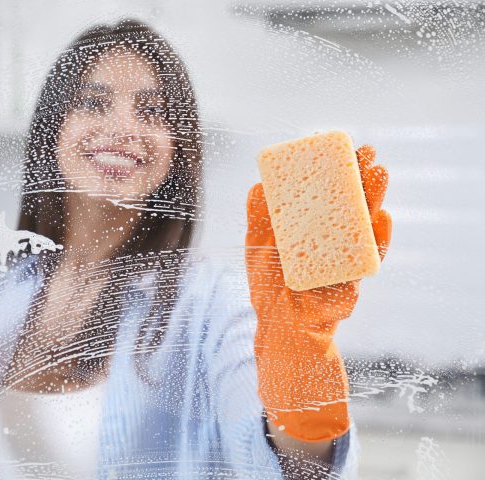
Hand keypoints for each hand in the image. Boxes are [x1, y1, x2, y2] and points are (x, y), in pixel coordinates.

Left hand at [245, 145, 390, 441]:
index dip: (338, 172)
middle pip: (352, 205)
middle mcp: (333, 241)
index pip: (330, 194)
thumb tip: (257, 185)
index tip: (343, 147)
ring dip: (374, 199)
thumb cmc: (269, 287)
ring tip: (380, 174)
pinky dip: (378, 239)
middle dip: (361, 178)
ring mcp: (345, 261)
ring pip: (364, 226)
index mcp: (312, 229)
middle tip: (368, 152)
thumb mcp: (257, 248)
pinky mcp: (353, 282)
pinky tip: (382, 218)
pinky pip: (368, 259)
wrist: (279, 329)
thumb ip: (258, 218)